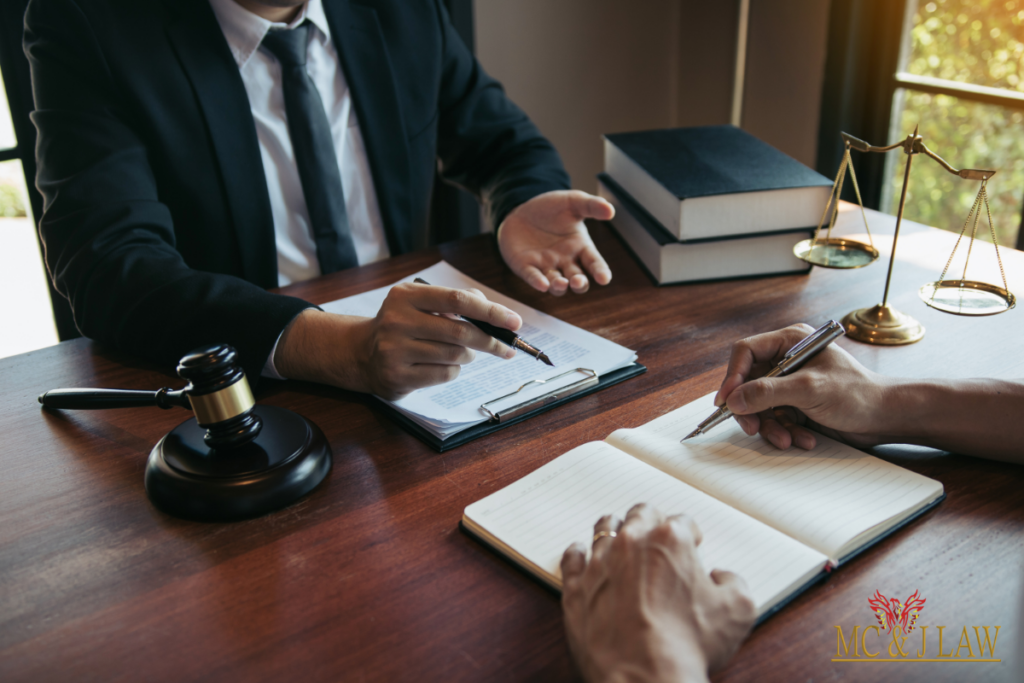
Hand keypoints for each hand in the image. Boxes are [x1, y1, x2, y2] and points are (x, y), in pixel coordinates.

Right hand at [273, 284, 520, 399]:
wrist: (362, 353)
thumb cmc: (403, 325)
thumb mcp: (422, 304)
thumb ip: (457, 301)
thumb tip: (495, 312)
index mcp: (405, 296)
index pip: (457, 300)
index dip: (490, 311)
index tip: (514, 322)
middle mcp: (397, 320)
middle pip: (460, 331)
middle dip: (490, 341)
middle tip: (507, 348)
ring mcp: (394, 350)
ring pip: (454, 355)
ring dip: (468, 356)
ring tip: (461, 353)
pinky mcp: (397, 376)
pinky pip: (444, 374)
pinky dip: (453, 371)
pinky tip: (442, 365)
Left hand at [497, 190, 614, 295]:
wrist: (522, 209)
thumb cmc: (551, 208)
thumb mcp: (573, 202)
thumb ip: (591, 205)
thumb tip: (610, 210)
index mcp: (581, 247)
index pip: (595, 263)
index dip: (600, 272)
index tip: (604, 279)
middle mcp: (566, 261)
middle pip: (577, 280)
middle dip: (579, 284)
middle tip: (578, 281)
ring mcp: (546, 266)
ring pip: (557, 284)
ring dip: (560, 287)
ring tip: (561, 283)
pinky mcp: (526, 267)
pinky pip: (532, 277)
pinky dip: (537, 282)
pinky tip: (542, 284)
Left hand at [561, 505, 754, 682]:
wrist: (643, 676)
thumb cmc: (688, 644)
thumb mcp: (738, 611)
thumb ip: (733, 582)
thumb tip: (721, 577)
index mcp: (670, 539)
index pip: (683, 521)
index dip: (691, 534)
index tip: (693, 545)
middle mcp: (631, 543)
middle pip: (641, 515)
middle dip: (652, 521)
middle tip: (658, 536)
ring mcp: (599, 563)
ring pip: (605, 529)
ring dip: (616, 531)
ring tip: (621, 538)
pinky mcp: (576, 586)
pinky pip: (572, 557)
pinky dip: (578, 554)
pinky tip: (582, 554)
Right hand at [715, 324, 893, 449]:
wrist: (886, 417)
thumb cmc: (858, 394)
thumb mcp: (809, 390)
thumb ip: (768, 392)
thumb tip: (733, 399)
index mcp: (790, 342)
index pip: (746, 352)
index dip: (732, 377)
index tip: (726, 402)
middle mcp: (787, 360)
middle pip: (748, 383)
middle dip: (752, 410)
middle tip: (752, 428)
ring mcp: (791, 383)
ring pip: (760, 405)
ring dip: (771, 426)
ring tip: (787, 439)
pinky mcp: (797, 404)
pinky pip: (775, 419)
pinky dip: (785, 432)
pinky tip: (803, 439)